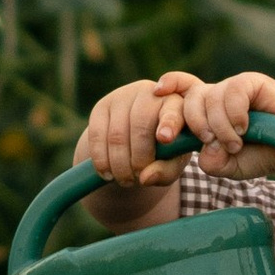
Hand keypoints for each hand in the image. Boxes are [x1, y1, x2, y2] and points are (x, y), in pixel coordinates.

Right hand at [77, 71, 197, 187]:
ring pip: (117, 134)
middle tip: (136, 179)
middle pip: (141, 126)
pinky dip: (101, 159)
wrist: (134, 140)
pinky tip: (106, 172)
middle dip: (138, 159)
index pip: (174, 110)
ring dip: (119, 164)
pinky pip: (97, 135)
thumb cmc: (162, 152)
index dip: (169, 122)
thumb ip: (165, 171)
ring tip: (124, 180)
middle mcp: (150, 93)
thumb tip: (145, 178)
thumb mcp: (171, 164)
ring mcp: (124, 96)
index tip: (165, 139)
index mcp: (176, 104)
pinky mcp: (102, 106)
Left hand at [166, 69, 271, 172]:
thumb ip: (215, 164)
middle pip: (188, 99)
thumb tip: (204, 152)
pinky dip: (234, 113)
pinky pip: (232, 91)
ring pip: (209, 98)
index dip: (167, 87)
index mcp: (204, 113)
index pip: (178, 92)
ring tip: (235, 143)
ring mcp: (232, 88)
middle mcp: (214, 96)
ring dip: (219, 126)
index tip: (155, 93)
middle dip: (190, 122)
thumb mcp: (233, 166)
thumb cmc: (262, 153)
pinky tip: (245, 127)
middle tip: (208, 141)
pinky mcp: (251, 82)